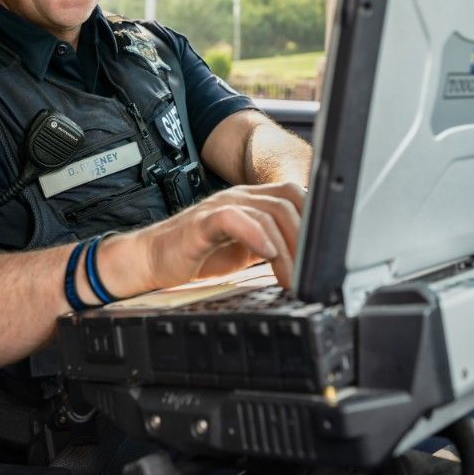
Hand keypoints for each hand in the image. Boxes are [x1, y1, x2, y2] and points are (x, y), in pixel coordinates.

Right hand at [118, 182, 303, 291]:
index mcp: (252, 201)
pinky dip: (256, 234)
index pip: (295, 196)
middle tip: (310, 273)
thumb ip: (271, 247)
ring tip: (290, 278)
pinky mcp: (202, 222)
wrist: (150, 261)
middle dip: (305, 239)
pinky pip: (234, 218)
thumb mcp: (244, 251)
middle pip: (288, 202)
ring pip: (268, 213)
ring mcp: (221, 206)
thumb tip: (306, 262)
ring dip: (287, 249)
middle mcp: (239, 197)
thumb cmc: (196, 256)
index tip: (323, 255)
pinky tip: (267, 253)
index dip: (314, 221)